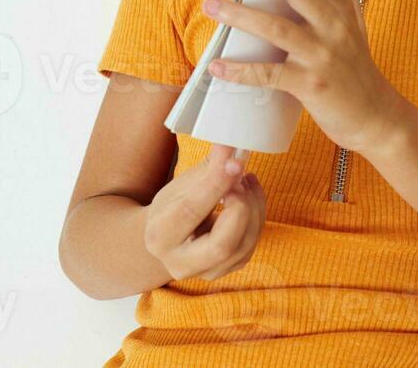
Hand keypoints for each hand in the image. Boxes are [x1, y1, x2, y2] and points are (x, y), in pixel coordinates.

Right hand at [143, 144, 266, 281]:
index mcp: (160, 236)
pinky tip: (248, 194)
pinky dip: (257, 215)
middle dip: (241, 206)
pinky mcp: (228, 269)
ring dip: (254, 206)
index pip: (191, 211)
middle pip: (223, 244)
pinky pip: (252, 244)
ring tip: (245, 180)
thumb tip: (231, 146)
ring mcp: (206, 272)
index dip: (217, 184)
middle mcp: (181, 263)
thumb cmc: (173, 207)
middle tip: (241, 176)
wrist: (168, 239)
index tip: (235, 161)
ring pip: (244, 244)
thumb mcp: (181, 185)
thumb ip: (208, 168)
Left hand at [201, 0, 405, 155]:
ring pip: (279, 29)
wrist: (377, 116)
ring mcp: (325, 56)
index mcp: (345, 8)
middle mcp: (337, 26)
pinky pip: (270, 75)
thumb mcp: (349, 28)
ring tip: (211, 5)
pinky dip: (241, 71)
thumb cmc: (354, 69)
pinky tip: (216, 65)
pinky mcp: (313, 86)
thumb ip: (326, 3)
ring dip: (241, 16)